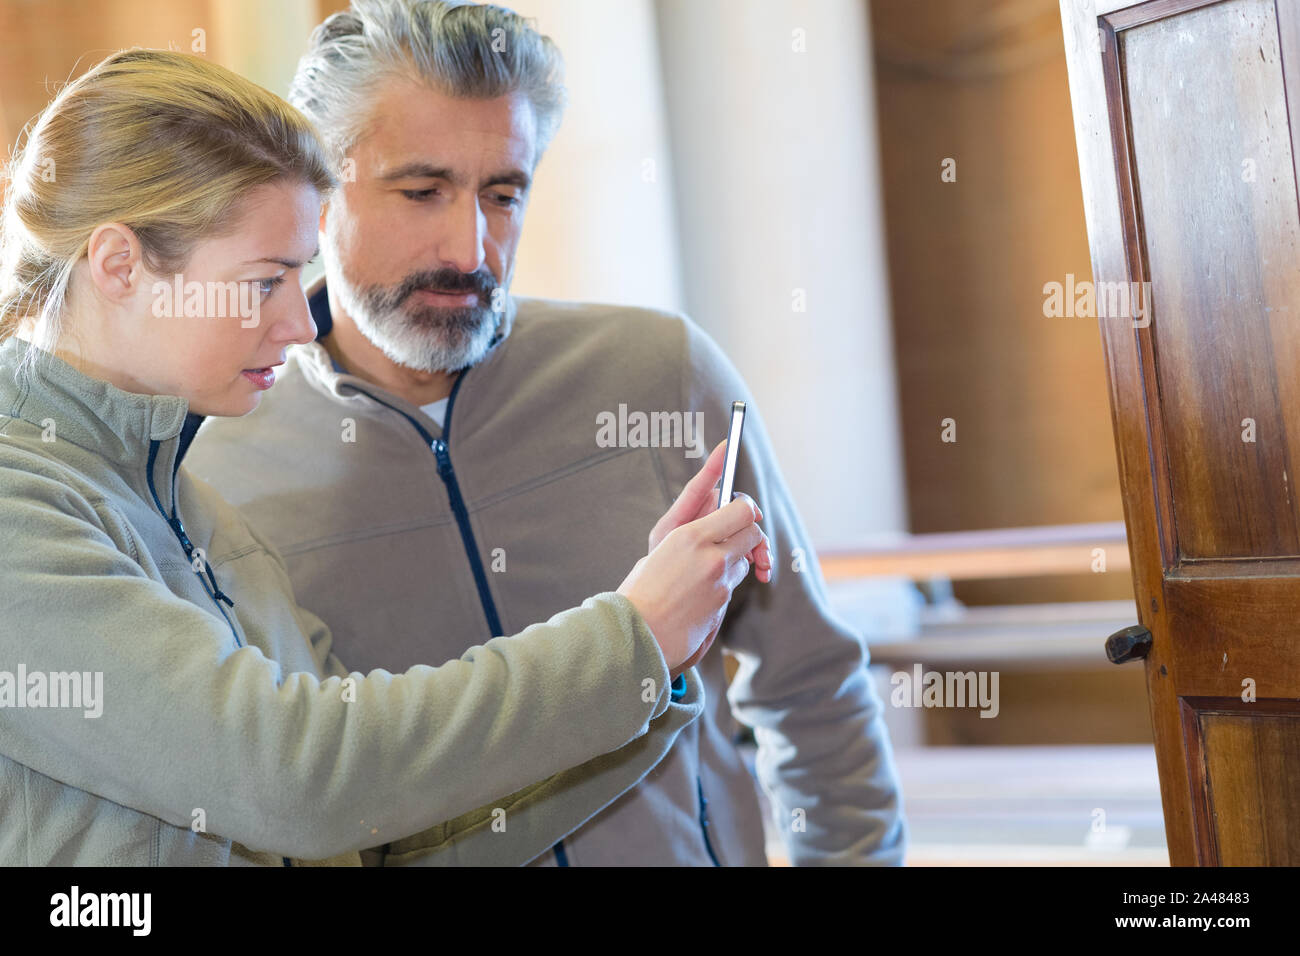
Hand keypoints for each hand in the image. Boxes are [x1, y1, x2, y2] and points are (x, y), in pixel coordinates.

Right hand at [617, 441, 771, 681]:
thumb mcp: (660, 547)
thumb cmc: (640, 590)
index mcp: (691, 535)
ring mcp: (721, 583)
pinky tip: (700, 592)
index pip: (741, 511)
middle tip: (736, 538)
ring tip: (706, 570)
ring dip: (734, 561)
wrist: (636, 632)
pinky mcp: (722, 606)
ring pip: (744, 562)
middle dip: (749, 535)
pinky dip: (723, 584)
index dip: (746, 509)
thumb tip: (709, 519)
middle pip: (753, 534)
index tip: (743, 510)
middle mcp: (712, 557)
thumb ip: (689, 532)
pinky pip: (732, 587)